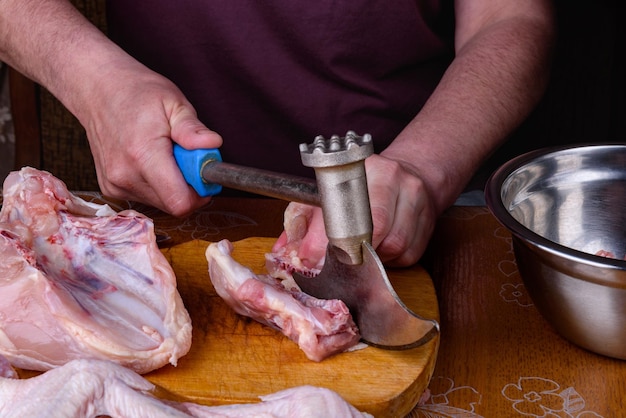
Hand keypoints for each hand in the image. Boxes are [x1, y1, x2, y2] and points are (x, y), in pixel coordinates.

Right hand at [81, 66, 222, 215]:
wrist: (98, 89)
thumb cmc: (138, 92)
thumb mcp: (173, 103)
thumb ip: (192, 129)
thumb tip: (213, 144)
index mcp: (143, 155)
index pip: (179, 201)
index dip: (199, 193)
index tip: (203, 173)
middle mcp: (125, 175)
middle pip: (172, 204)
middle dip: (187, 185)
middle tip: (184, 156)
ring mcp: (115, 184)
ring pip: (160, 202)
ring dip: (171, 184)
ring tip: (165, 153)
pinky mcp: (110, 188)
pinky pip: (146, 197)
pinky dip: (156, 184)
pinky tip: (149, 160)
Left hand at [273, 154, 436, 267]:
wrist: (414, 173)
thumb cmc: (365, 185)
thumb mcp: (332, 191)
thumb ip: (307, 220)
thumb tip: (283, 252)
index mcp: (369, 168)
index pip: (347, 207)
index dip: (327, 238)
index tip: (311, 258)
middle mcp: (396, 180)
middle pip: (376, 228)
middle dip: (354, 251)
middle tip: (341, 259)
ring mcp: (416, 201)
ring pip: (393, 246)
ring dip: (374, 257)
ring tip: (364, 250)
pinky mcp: (429, 224)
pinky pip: (408, 255)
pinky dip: (392, 260)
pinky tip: (383, 249)